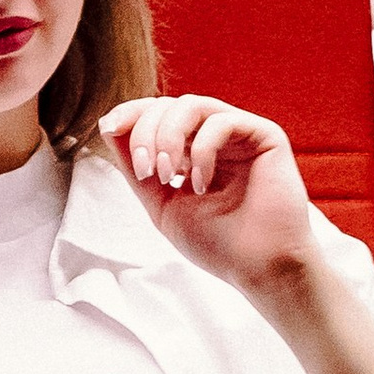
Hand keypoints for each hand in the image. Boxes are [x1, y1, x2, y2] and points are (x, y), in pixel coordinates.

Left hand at [99, 94, 320, 296]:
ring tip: (167, 173)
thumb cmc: (217, 243)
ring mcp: (240, 134)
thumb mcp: (161, 204)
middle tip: (146, 171)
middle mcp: (214, 136)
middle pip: (168, 106)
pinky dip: (202, 149)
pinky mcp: (265, 135)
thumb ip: (136, 168)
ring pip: (192, 104)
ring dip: (168, 135)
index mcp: (191, 150)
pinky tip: (201, 184)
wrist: (260, 269)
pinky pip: (222, 121)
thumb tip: (108, 124)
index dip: (129, 114)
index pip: (156, 115)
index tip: (108, 128)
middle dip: (146, 132)